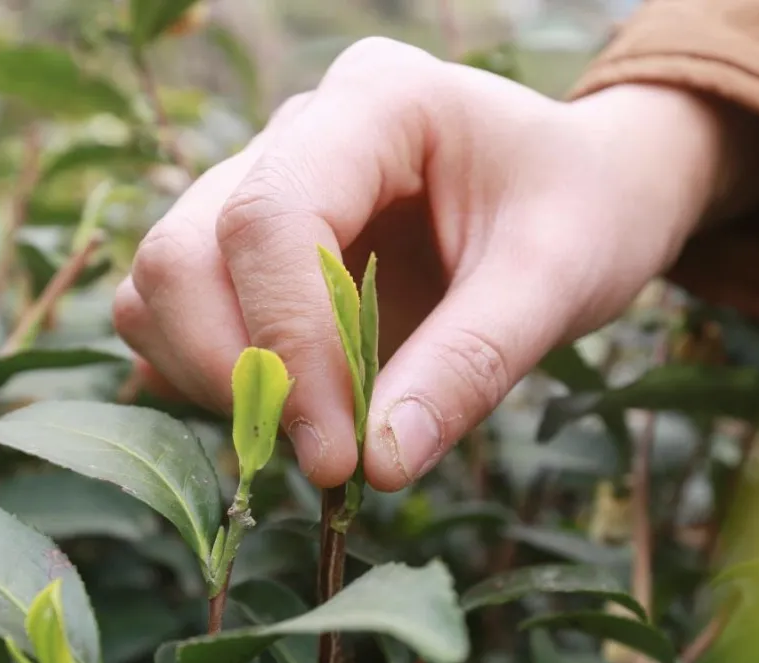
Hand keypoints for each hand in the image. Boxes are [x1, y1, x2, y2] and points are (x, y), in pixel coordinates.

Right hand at [114, 37, 721, 489]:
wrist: (592, 192)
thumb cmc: (585, 213)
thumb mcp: (555, 281)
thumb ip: (470, 365)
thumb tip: (379, 465)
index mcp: (378, 102)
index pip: (273, 219)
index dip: (287, 348)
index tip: (337, 455)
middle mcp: (303, 129)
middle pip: (187, 249)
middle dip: (236, 373)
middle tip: (324, 460)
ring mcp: (270, 180)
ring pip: (166, 281)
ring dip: (216, 378)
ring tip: (318, 435)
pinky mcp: (262, 243)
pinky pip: (186, 308)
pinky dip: (213, 374)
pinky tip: (291, 413)